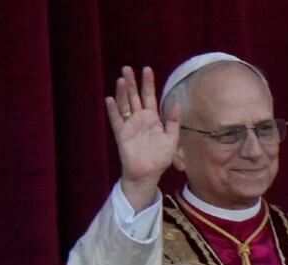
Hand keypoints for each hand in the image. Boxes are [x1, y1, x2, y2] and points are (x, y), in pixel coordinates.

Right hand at [104, 66, 181, 210]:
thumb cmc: (160, 157)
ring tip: (121, 79)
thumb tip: (176, 103)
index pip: (150, 96)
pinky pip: (116, 120)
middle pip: (134, 96)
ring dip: (122, 92)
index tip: (146, 69)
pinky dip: (113, 110)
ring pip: (125, 104)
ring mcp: (130, 125)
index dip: (148, 83)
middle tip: (127, 68)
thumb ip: (173, 121)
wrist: (148, 173)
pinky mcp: (122, 134)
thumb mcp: (172, 139)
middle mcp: (140, 119)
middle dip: (131, 83)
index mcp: (153, 118)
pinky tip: (110, 99)